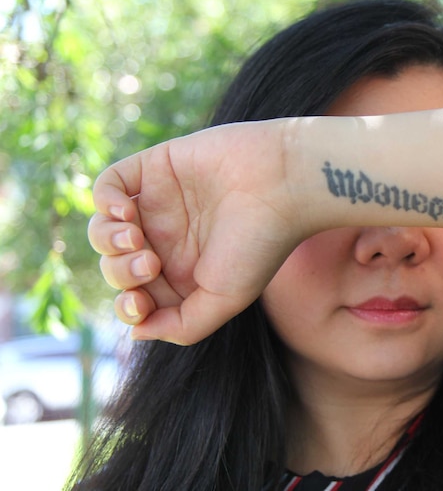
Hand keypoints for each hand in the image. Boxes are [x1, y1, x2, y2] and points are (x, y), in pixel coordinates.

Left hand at [88, 121, 305, 344]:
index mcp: (184, 273)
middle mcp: (169, 239)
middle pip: (115, 264)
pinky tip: (124, 212)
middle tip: (150, 263)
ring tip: (135, 237)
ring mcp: (160, 202)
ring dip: (107, 240)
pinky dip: (104, 200)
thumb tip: (137, 330)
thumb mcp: (224, 300)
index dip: (128, 305)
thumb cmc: (261, 244)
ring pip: (104, 229)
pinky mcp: (157, 167)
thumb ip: (182, 326)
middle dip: (121, 271)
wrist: (283, 186)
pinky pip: (108, 184)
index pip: (135, 296)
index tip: (141, 302)